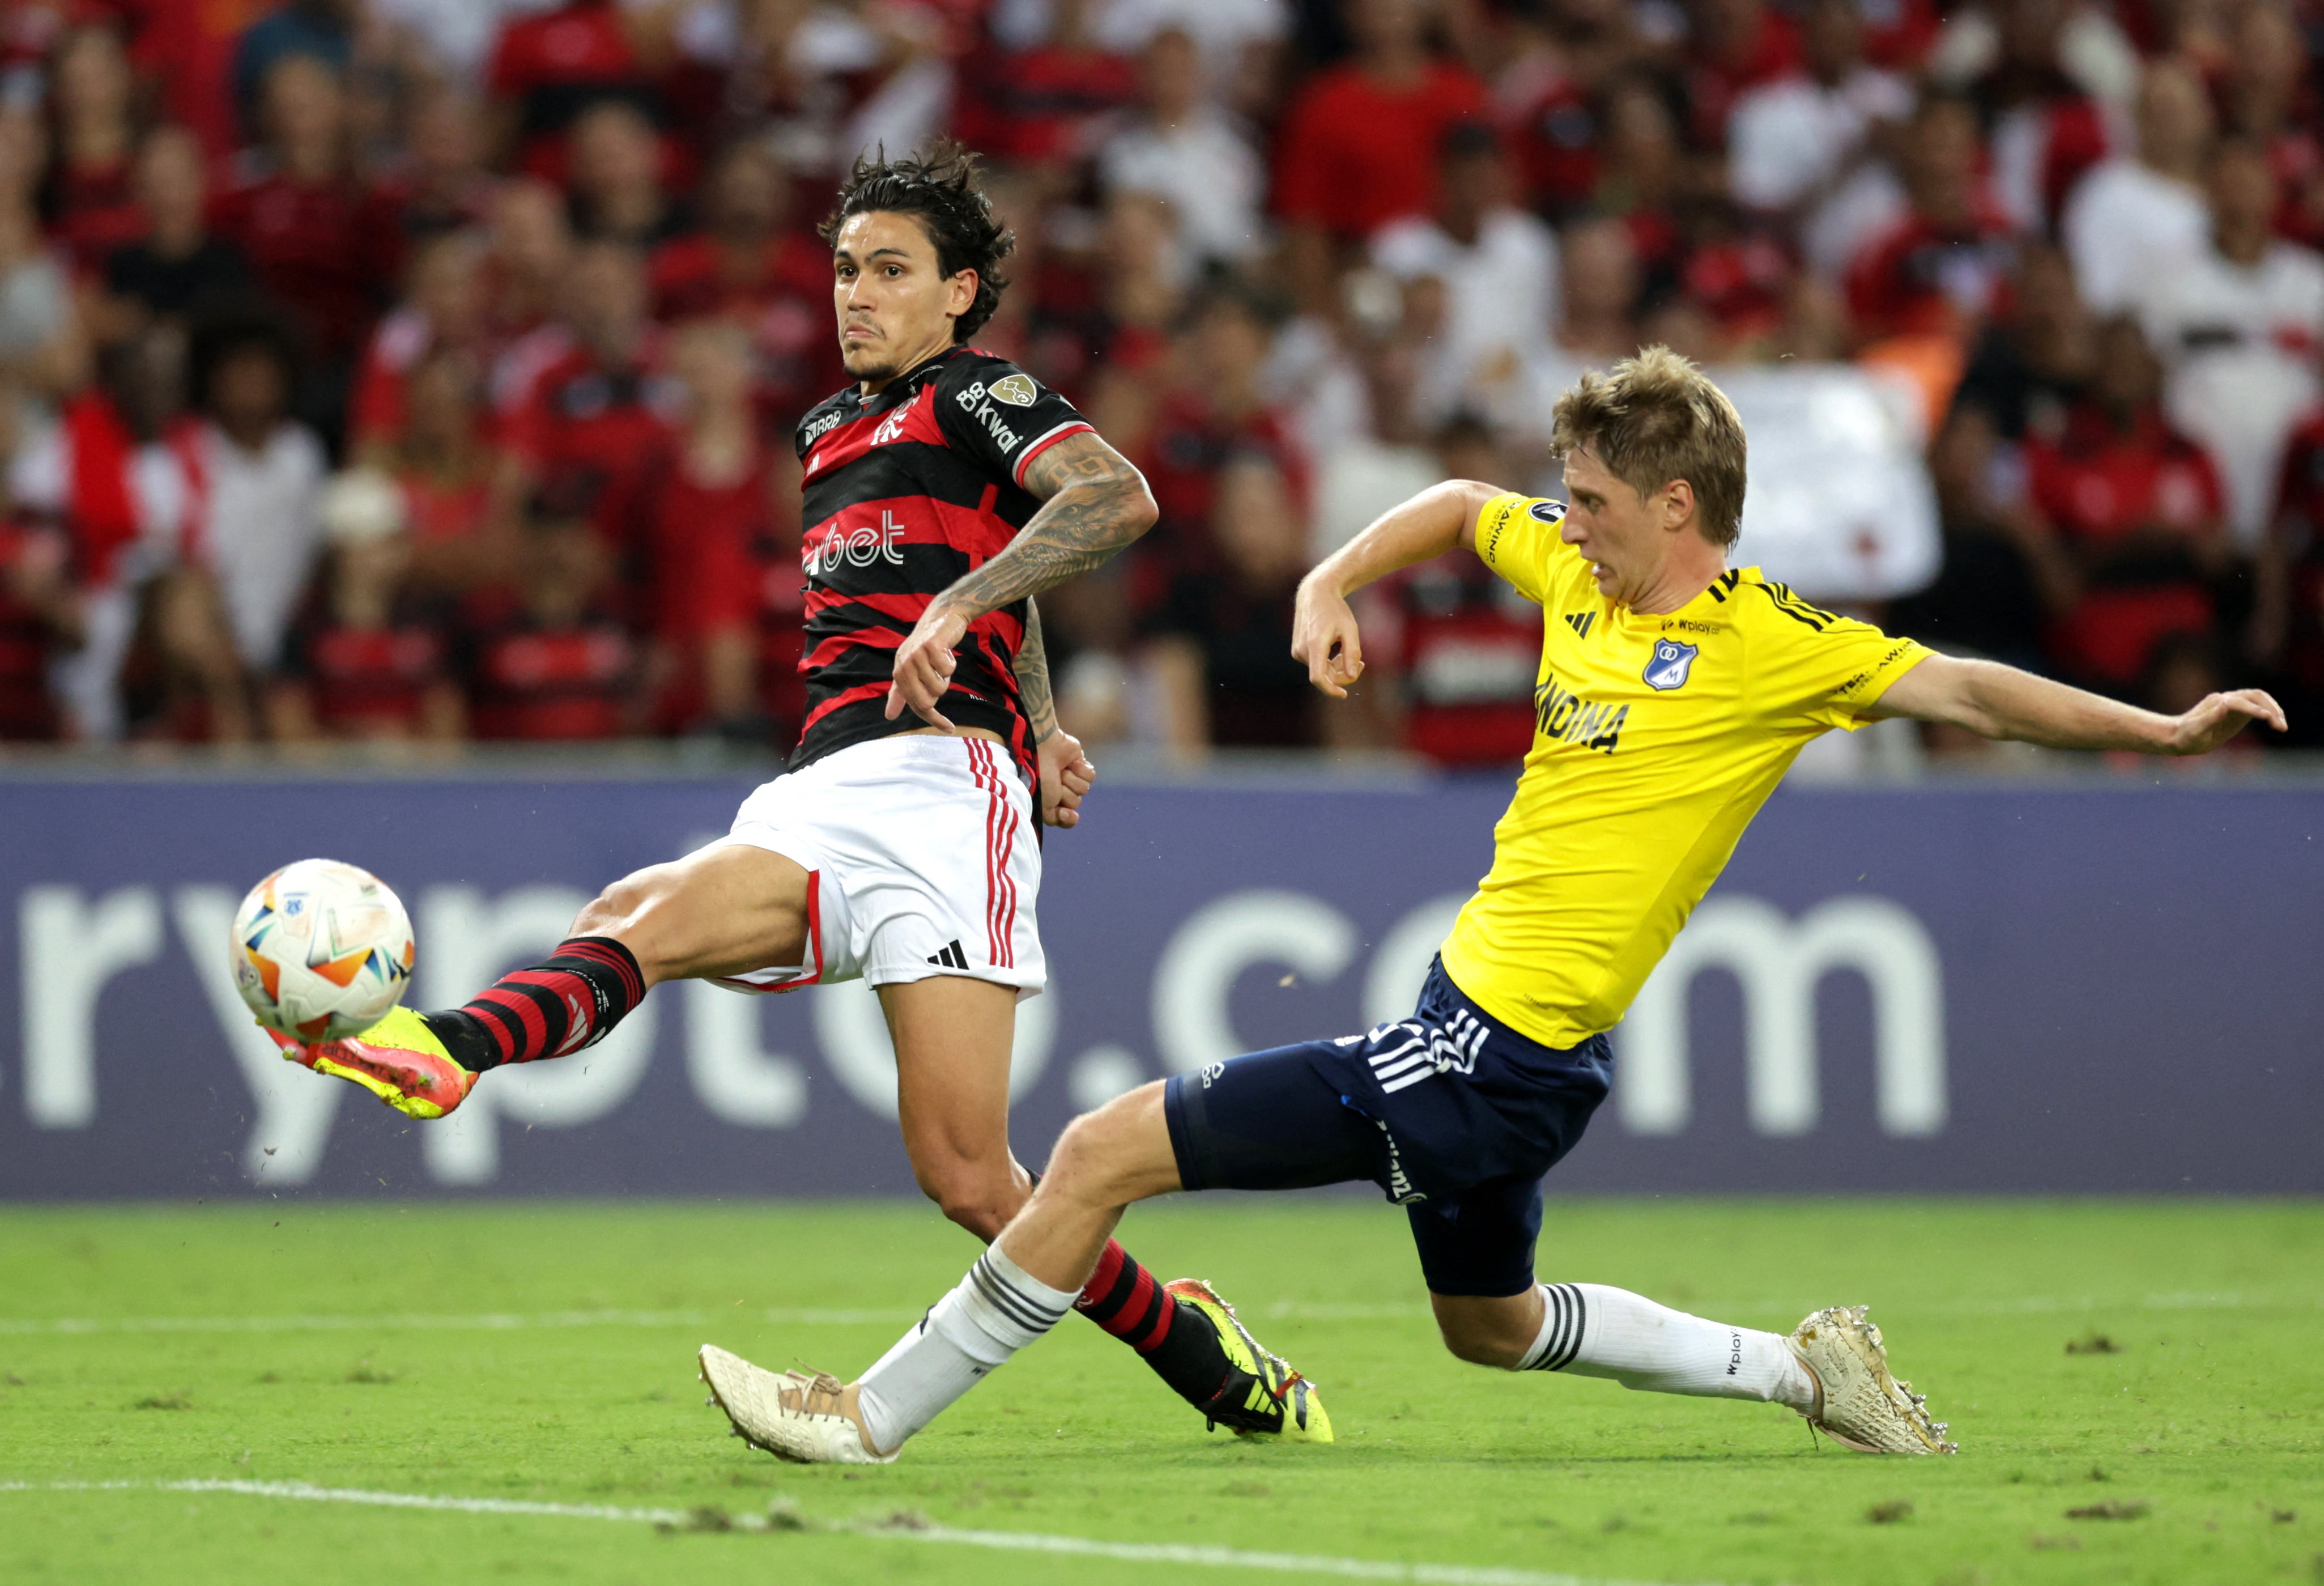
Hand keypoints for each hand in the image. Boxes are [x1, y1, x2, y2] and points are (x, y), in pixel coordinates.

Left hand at [886, 604, 971, 727]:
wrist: (941, 617)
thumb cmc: (928, 647)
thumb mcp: (911, 670)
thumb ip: (901, 693)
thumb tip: (889, 716)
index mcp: (899, 674)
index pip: (916, 705)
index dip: (934, 719)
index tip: (950, 728)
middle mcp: (904, 665)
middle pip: (928, 700)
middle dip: (940, 690)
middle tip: (939, 673)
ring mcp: (916, 655)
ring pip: (940, 687)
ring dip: (947, 676)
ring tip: (941, 659)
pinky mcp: (931, 646)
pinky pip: (948, 670)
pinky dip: (952, 662)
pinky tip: (946, 651)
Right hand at [1038, 729, 1095, 827]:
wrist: (1040, 749)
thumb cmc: (1037, 777)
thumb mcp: (1042, 806)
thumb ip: (1055, 819)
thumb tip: (1073, 816)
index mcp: (1049, 801)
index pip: (1066, 819)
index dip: (1067, 817)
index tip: (1063, 812)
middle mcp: (1060, 790)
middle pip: (1075, 803)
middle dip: (1065, 794)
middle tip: (1053, 783)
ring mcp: (1070, 778)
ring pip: (1084, 789)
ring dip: (1071, 781)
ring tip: (1059, 771)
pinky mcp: (1080, 765)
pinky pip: (1090, 776)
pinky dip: (1081, 770)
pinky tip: (1069, 763)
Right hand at [1291, 575, 1363, 698]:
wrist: (1315, 594)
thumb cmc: (1335, 610)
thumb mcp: (1350, 629)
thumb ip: (1352, 653)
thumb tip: (1351, 676)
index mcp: (1315, 645)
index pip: (1318, 677)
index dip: (1331, 689)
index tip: (1343, 694)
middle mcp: (1302, 650)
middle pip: (1324, 676)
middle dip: (1342, 674)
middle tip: (1361, 663)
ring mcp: (1297, 651)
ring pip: (1320, 671)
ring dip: (1336, 667)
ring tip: (1346, 649)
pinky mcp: (1297, 651)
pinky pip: (1315, 664)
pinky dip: (1327, 662)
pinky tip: (1334, 647)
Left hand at [2165, 689, 2286, 753]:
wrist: (2178, 736)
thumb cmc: (2185, 736)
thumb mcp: (2194, 730)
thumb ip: (2209, 718)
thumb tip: (2224, 703)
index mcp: (2216, 703)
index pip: (2239, 702)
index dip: (2253, 709)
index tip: (2267, 718)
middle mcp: (2226, 700)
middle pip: (2254, 696)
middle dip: (2270, 708)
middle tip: (2280, 726)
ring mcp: (2233, 704)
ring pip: (2259, 699)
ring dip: (2273, 709)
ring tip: (2282, 727)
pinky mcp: (2238, 712)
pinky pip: (2258, 707)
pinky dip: (2270, 713)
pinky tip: (2277, 725)